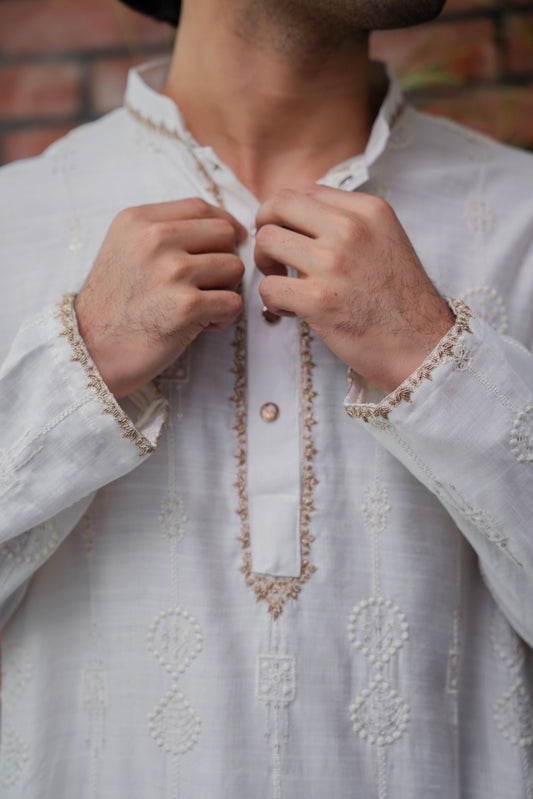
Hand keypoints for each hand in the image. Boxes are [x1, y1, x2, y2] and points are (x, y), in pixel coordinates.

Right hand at [75, 199, 246, 397]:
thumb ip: (164, 232)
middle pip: (225, 234)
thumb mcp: (125, 249)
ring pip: (234, 268)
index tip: (230, 242)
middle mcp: (155, 239)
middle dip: (224, 259)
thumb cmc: (114, 304)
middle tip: (208, 285)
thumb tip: (225, 228)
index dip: (224, 225)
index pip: (200, 207)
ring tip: (202, 307)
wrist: (91, 349)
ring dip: (226, 290)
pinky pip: (233, 302)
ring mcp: (172, 272)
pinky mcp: (186, 306)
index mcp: (139, 221)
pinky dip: (224, 317)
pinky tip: (203, 325)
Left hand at [255, 186, 454, 391]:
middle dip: (265, 227)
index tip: (291, 237)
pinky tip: (292, 311)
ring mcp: (333, 263)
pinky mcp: (319, 300)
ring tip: (283, 283)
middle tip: (275, 255)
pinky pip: (268, 287)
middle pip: (277, 205)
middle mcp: (350, 229)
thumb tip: (299, 217)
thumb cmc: (400, 299)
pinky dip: (272, 302)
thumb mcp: (385, 239)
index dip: (287, 214)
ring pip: (266, 241)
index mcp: (367, 210)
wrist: (423, 345)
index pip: (304, 190)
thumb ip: (348, 223)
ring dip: (265, 264)